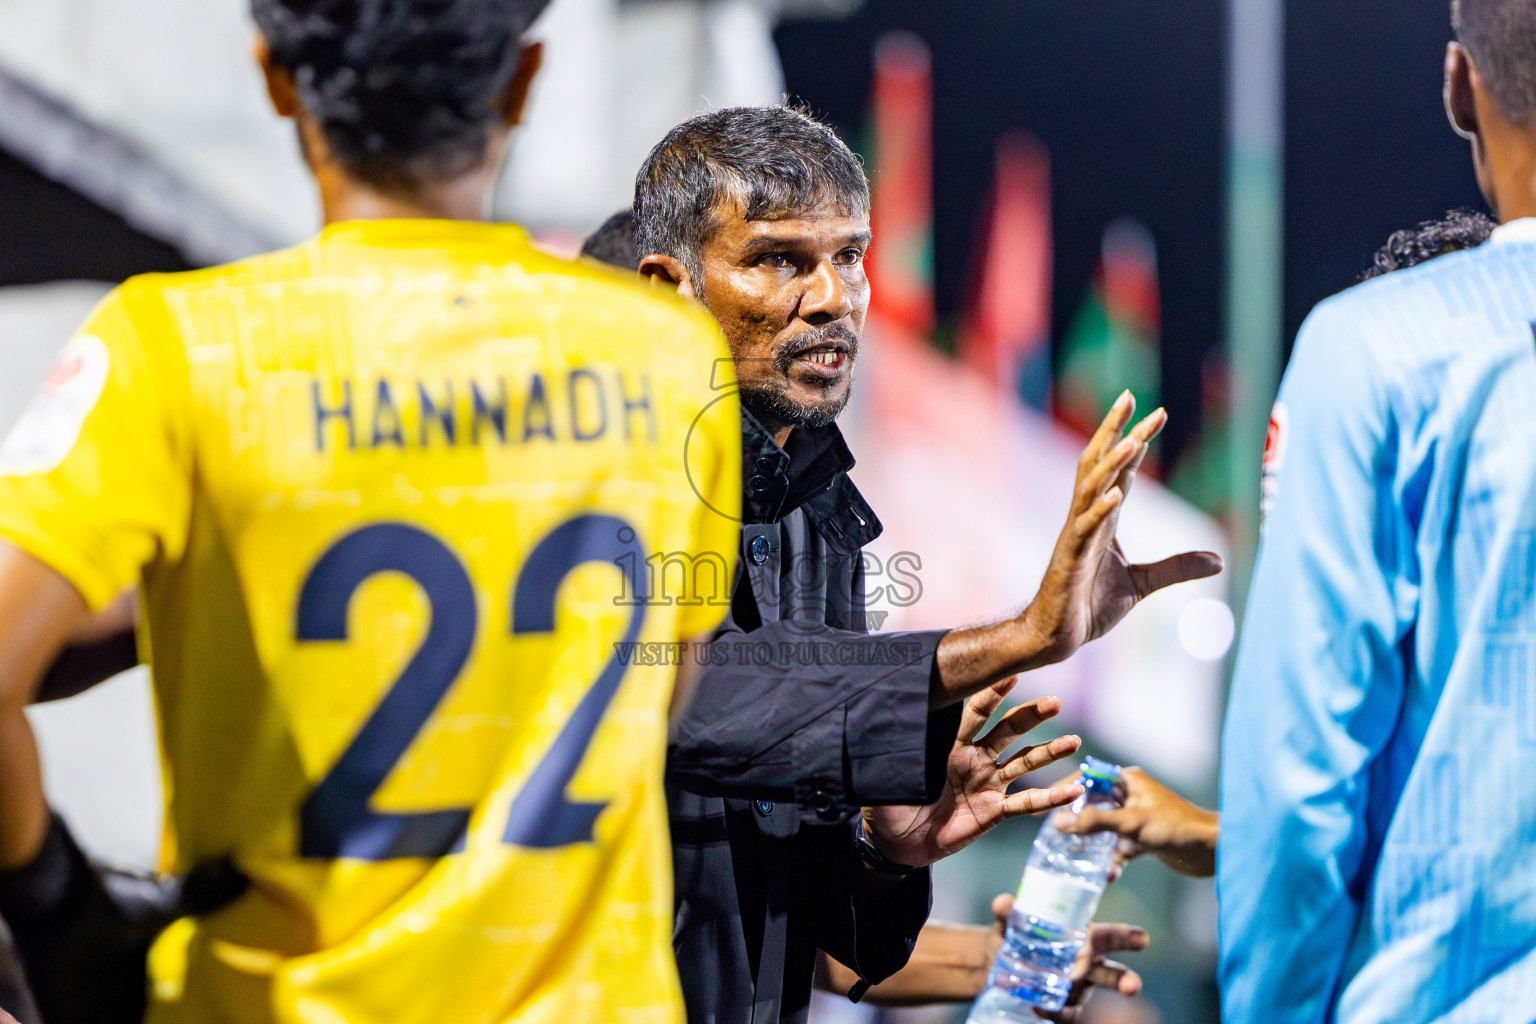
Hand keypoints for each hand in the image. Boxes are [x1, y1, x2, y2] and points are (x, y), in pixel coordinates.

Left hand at [862, 679, 1082, 867]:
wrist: (898, 844)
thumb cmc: (890, 804)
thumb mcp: (890, 777)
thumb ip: (898, 754)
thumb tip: (891, 722)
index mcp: (948, 745)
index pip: (973, 714)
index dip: (992, 695)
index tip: (1011, 674)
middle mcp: (974, 758)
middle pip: (1007, 731)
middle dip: (1030, 716)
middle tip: (1054, 703)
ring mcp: (987, 783)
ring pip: (1024, 762)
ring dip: (1049, 753)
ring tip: (1074, 742)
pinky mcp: (995, 810)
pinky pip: (1026, 802)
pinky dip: (1051, 797)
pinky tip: (1074, 789)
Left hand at [987, 894, 1148, 1022]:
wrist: (996, 965)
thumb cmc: (1015, 936)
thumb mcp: (1009, 923)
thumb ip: (1009, 912)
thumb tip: (1003, 902)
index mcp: (1082, 938)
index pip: (1109, 936)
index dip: (1127, 937)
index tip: (1143, 939)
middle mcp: (1087, 964)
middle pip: (1111, 972)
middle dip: (1126, 979)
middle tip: (1135, 987)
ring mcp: (1078, 988)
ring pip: (1091, 1001)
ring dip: (1095, 1008)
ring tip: (1098, 1012)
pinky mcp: (1064, 1006)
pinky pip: (1065, 1013)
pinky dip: (1055, 1012)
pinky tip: (1041, 1008)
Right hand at [1023, 392, 1222, 665]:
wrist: (1056, 638)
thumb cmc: (1088, 606)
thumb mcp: (1143, 584)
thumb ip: (1176, 567)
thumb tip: (1219, 561)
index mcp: (1102, 520)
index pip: (1120, 471)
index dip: (1135, 441)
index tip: (1154, 412)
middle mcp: (1085, 520)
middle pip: (1099, 465)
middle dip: (1116, 431)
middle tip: (1132, 397)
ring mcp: (1074, 538)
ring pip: (1090, 490)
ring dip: (1111, 465)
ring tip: (1132, 441)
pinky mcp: (1068, 562)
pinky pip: (1083, 531)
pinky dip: (1099, 512)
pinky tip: (1115, 496)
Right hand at [1053, 766, 1217, 878]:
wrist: (1214, 851)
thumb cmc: (1175, 828)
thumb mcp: (1131, 824)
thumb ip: (1094, 823)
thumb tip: (1057, 823)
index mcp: (1127, 780)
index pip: (1085, 779)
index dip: (1063, 791)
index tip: (1041, 805)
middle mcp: (1130, 795)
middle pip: (1092, 805)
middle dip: (1074, 822)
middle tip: (1051, 837)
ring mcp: (1137, 818)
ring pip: (1103, 829)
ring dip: (1092, 845)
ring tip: (1074, 860)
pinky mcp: (1144, 838)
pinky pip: (1118, 847)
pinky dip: (1111, 860)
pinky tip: (1108, 875)